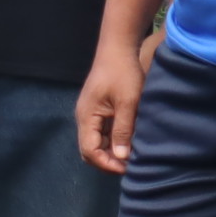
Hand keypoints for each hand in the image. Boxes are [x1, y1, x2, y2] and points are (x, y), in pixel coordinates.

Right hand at [76, 37, 148, 174]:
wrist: (118, 49)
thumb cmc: (123, 73)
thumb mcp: (127, 102)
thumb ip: (123, 130)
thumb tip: (121, 157)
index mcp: (86, 116)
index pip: (89, 150)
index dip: (106, 163)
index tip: (126, 167)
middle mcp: (84, 117)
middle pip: (89, 149)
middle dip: (107, 161)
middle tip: (130, 166)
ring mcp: (90, 114)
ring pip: (96, 142)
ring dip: (110, 152)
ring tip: (131, 156)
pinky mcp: (98, 110)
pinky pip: (101, 132)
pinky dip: (112, 141)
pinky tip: (128, 142)